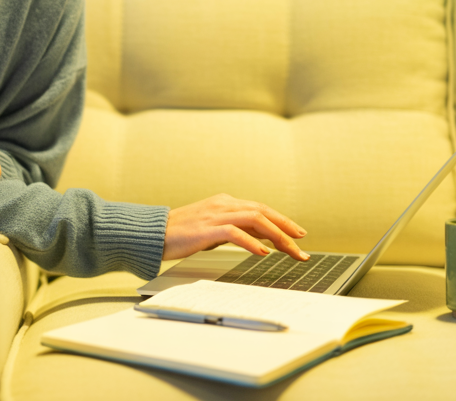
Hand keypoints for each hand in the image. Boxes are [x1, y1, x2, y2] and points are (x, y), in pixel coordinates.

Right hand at [163, 193, 308, 261]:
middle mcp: (223, 205)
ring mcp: (215, 215)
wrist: (154, 233)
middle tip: (301, 244)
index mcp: (225, 203)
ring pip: (254, 219)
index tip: (298, 234)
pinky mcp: (206, 229)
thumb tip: (261, 239)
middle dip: (286, 228)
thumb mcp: (213, 229)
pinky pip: (235, 233)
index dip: (282, 220)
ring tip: (290, 250)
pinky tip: (263, 253)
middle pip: (263, 212)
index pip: (261, 208)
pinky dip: (252, 242)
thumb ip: (236, 230)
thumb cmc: (181, 234)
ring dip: (276, 236)